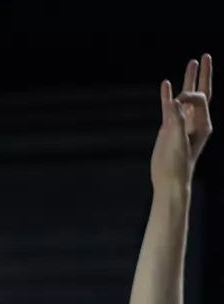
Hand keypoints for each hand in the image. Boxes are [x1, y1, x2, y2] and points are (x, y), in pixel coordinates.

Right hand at [152, 54, 212, 189]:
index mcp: (203, 123)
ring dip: (188, 80)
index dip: (189, 95)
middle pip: (201, 92)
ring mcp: (182, 123)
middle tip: (205, 56)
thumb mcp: (179, 142)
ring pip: (185, 97)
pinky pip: (169, 107)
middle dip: (203, 74)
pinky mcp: (169, 128)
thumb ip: (177, 121)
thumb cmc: (178, 164)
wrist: (169, 180)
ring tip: (191, 63)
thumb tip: (174, 102)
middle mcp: (195, 120)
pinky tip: (165, 85)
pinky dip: (167, 96)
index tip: (176, 103)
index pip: (200, 99)